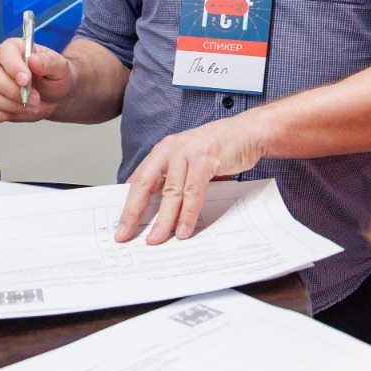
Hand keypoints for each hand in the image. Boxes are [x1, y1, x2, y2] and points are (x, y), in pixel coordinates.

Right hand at [0, 38, 73, 122]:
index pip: (4, 52)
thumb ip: (49, 62)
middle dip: (14, 92)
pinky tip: (16, 113)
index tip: (26, 80)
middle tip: (35, 99)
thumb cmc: (55, 78)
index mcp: (14, 49)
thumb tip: (34, 60)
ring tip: (33, 107)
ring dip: (12, 105)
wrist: (55, 97)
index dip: (13, 67)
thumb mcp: (60, 68)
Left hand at [116, 114, 272, 243]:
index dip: (127, 205)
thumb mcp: (190, 163)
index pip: (138, 181)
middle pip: (145, 185)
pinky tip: (184, 228)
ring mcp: (187, 152)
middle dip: (133, 213)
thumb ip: (175, 181)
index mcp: (163, 152)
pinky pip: (193, 191)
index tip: (121, 226)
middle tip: (125, 234)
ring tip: (157, 238)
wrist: (249, 132)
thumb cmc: (220, 149)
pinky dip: (188, 213)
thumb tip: (161, 212)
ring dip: (163, 219)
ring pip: (170, 192)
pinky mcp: (206, 158)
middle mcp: (170, 150)